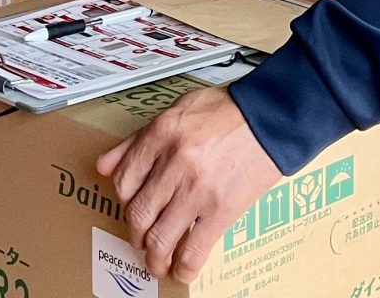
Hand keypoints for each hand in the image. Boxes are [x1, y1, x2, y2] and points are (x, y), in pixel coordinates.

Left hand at [97, 85, 281, 279]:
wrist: (272, 115)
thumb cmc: (231, 110)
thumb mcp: (179, 109)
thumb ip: (139, 138)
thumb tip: (107, 164)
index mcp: (161, 134)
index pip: (123, 180)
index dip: (123, 201)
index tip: (129, 208)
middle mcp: (175, 163)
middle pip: (137, 214)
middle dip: (136, 234)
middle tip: (142, 238)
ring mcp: (197, 189)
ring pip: (159, 238)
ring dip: (154, 257)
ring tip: (158, 261)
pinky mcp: (222, 208)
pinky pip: (195, 249)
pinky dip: (184, 268)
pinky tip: (182, 270)